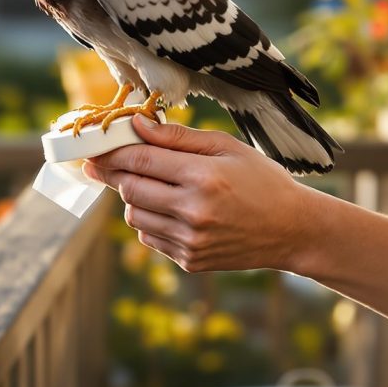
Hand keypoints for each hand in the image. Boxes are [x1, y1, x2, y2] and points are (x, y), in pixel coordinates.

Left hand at [80, 115, 326, 273]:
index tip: (95, 149)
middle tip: (109, 163)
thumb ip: (177, 137)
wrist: (292, 230)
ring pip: (134, 216)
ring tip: (155, 187)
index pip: (139, 161)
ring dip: (134, 199)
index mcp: (203, 177)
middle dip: (116, 174)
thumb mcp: (226, 147)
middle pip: (130, 189)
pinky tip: (173, 211)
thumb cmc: (261, 180)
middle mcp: (194, 212)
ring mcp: (191, 241)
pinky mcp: (190, 261)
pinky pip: (149, 237)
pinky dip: (151, 222)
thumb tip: (136, 125)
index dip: (111, 153)